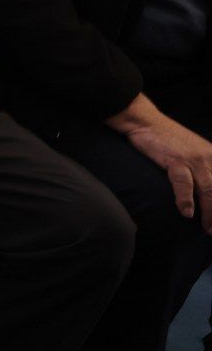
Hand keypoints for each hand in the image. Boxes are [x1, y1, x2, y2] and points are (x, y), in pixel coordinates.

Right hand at [111, 95, 211, 231]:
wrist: (146, 121)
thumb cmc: (166, 139)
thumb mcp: (192, 151)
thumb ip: (202, 168)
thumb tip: (205, 191)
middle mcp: (209, 158)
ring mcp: (194, 159)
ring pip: (209, 190)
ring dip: (210, 212)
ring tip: (208, 229)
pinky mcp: (176, 160)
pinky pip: (184, 183)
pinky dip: (186, 200)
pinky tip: (187, 213)